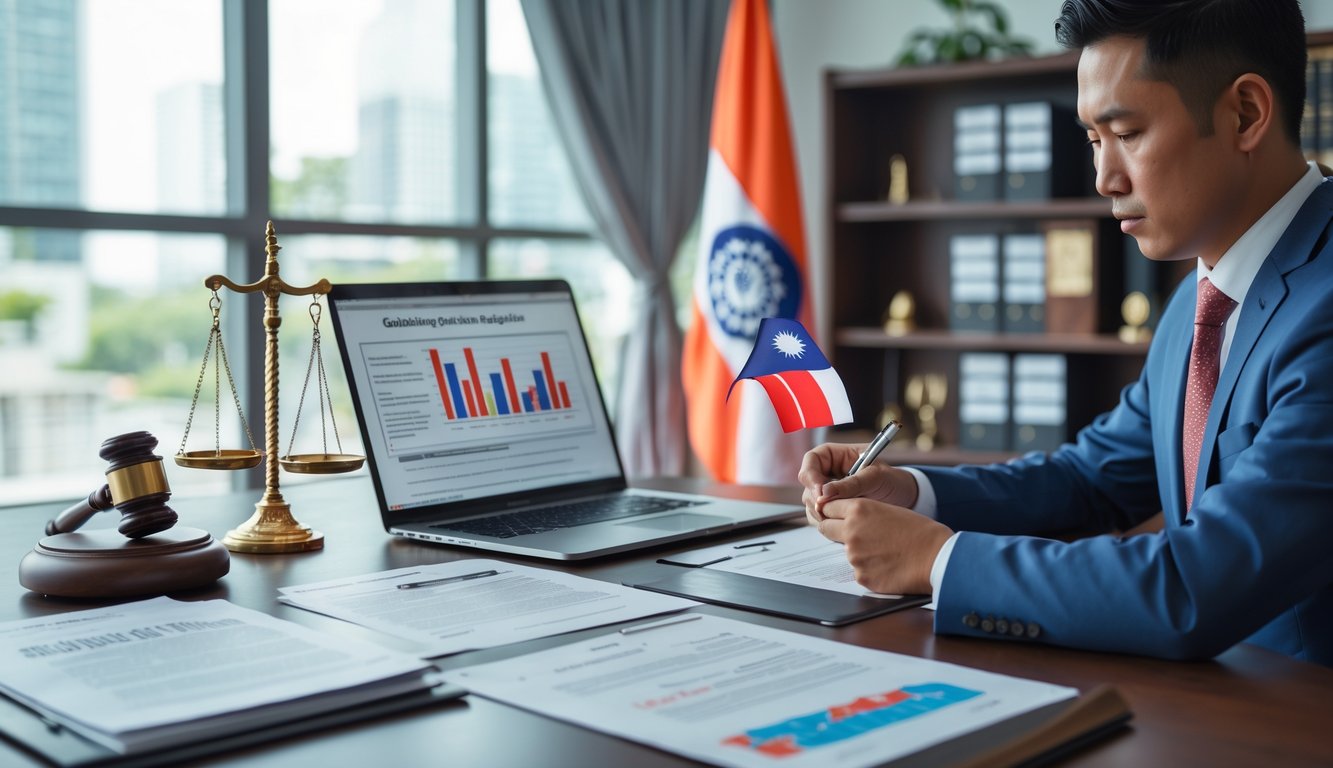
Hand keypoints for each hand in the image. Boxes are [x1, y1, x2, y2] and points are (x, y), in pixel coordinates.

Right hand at [797, 442, 919, 523]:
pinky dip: (828, 522)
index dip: (811, 475)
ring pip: (811, 502)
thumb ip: (850, 484)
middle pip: (807, 483)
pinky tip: (845, 522)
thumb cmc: (891, 479)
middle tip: (829, 511)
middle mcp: (826, 471)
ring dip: (822, 512)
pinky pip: (819, 516)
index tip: (820, 493)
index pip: (811, 460)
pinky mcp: (830, 507)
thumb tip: (825, 493)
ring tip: (845, 515)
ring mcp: (826, 491)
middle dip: (816, 498)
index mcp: (834, 455)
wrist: (902, 497)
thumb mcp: (874, 477)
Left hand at [815, 497, 952, 594]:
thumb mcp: (888, 510)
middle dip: (834, 530)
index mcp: (858, 509)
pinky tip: (889, 566)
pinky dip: (870, 569)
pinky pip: (859, 571)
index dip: (830, 511)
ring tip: (886, 552)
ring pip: (846, 552)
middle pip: (825, 528)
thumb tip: (845, 519)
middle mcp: (851, 531)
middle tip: (853, 534)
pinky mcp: (861, 576)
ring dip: (859, 552)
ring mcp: (854, 556)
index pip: (827, 507)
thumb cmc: (920, 532)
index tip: (833, 515)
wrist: (937, 557)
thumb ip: (863, 514)